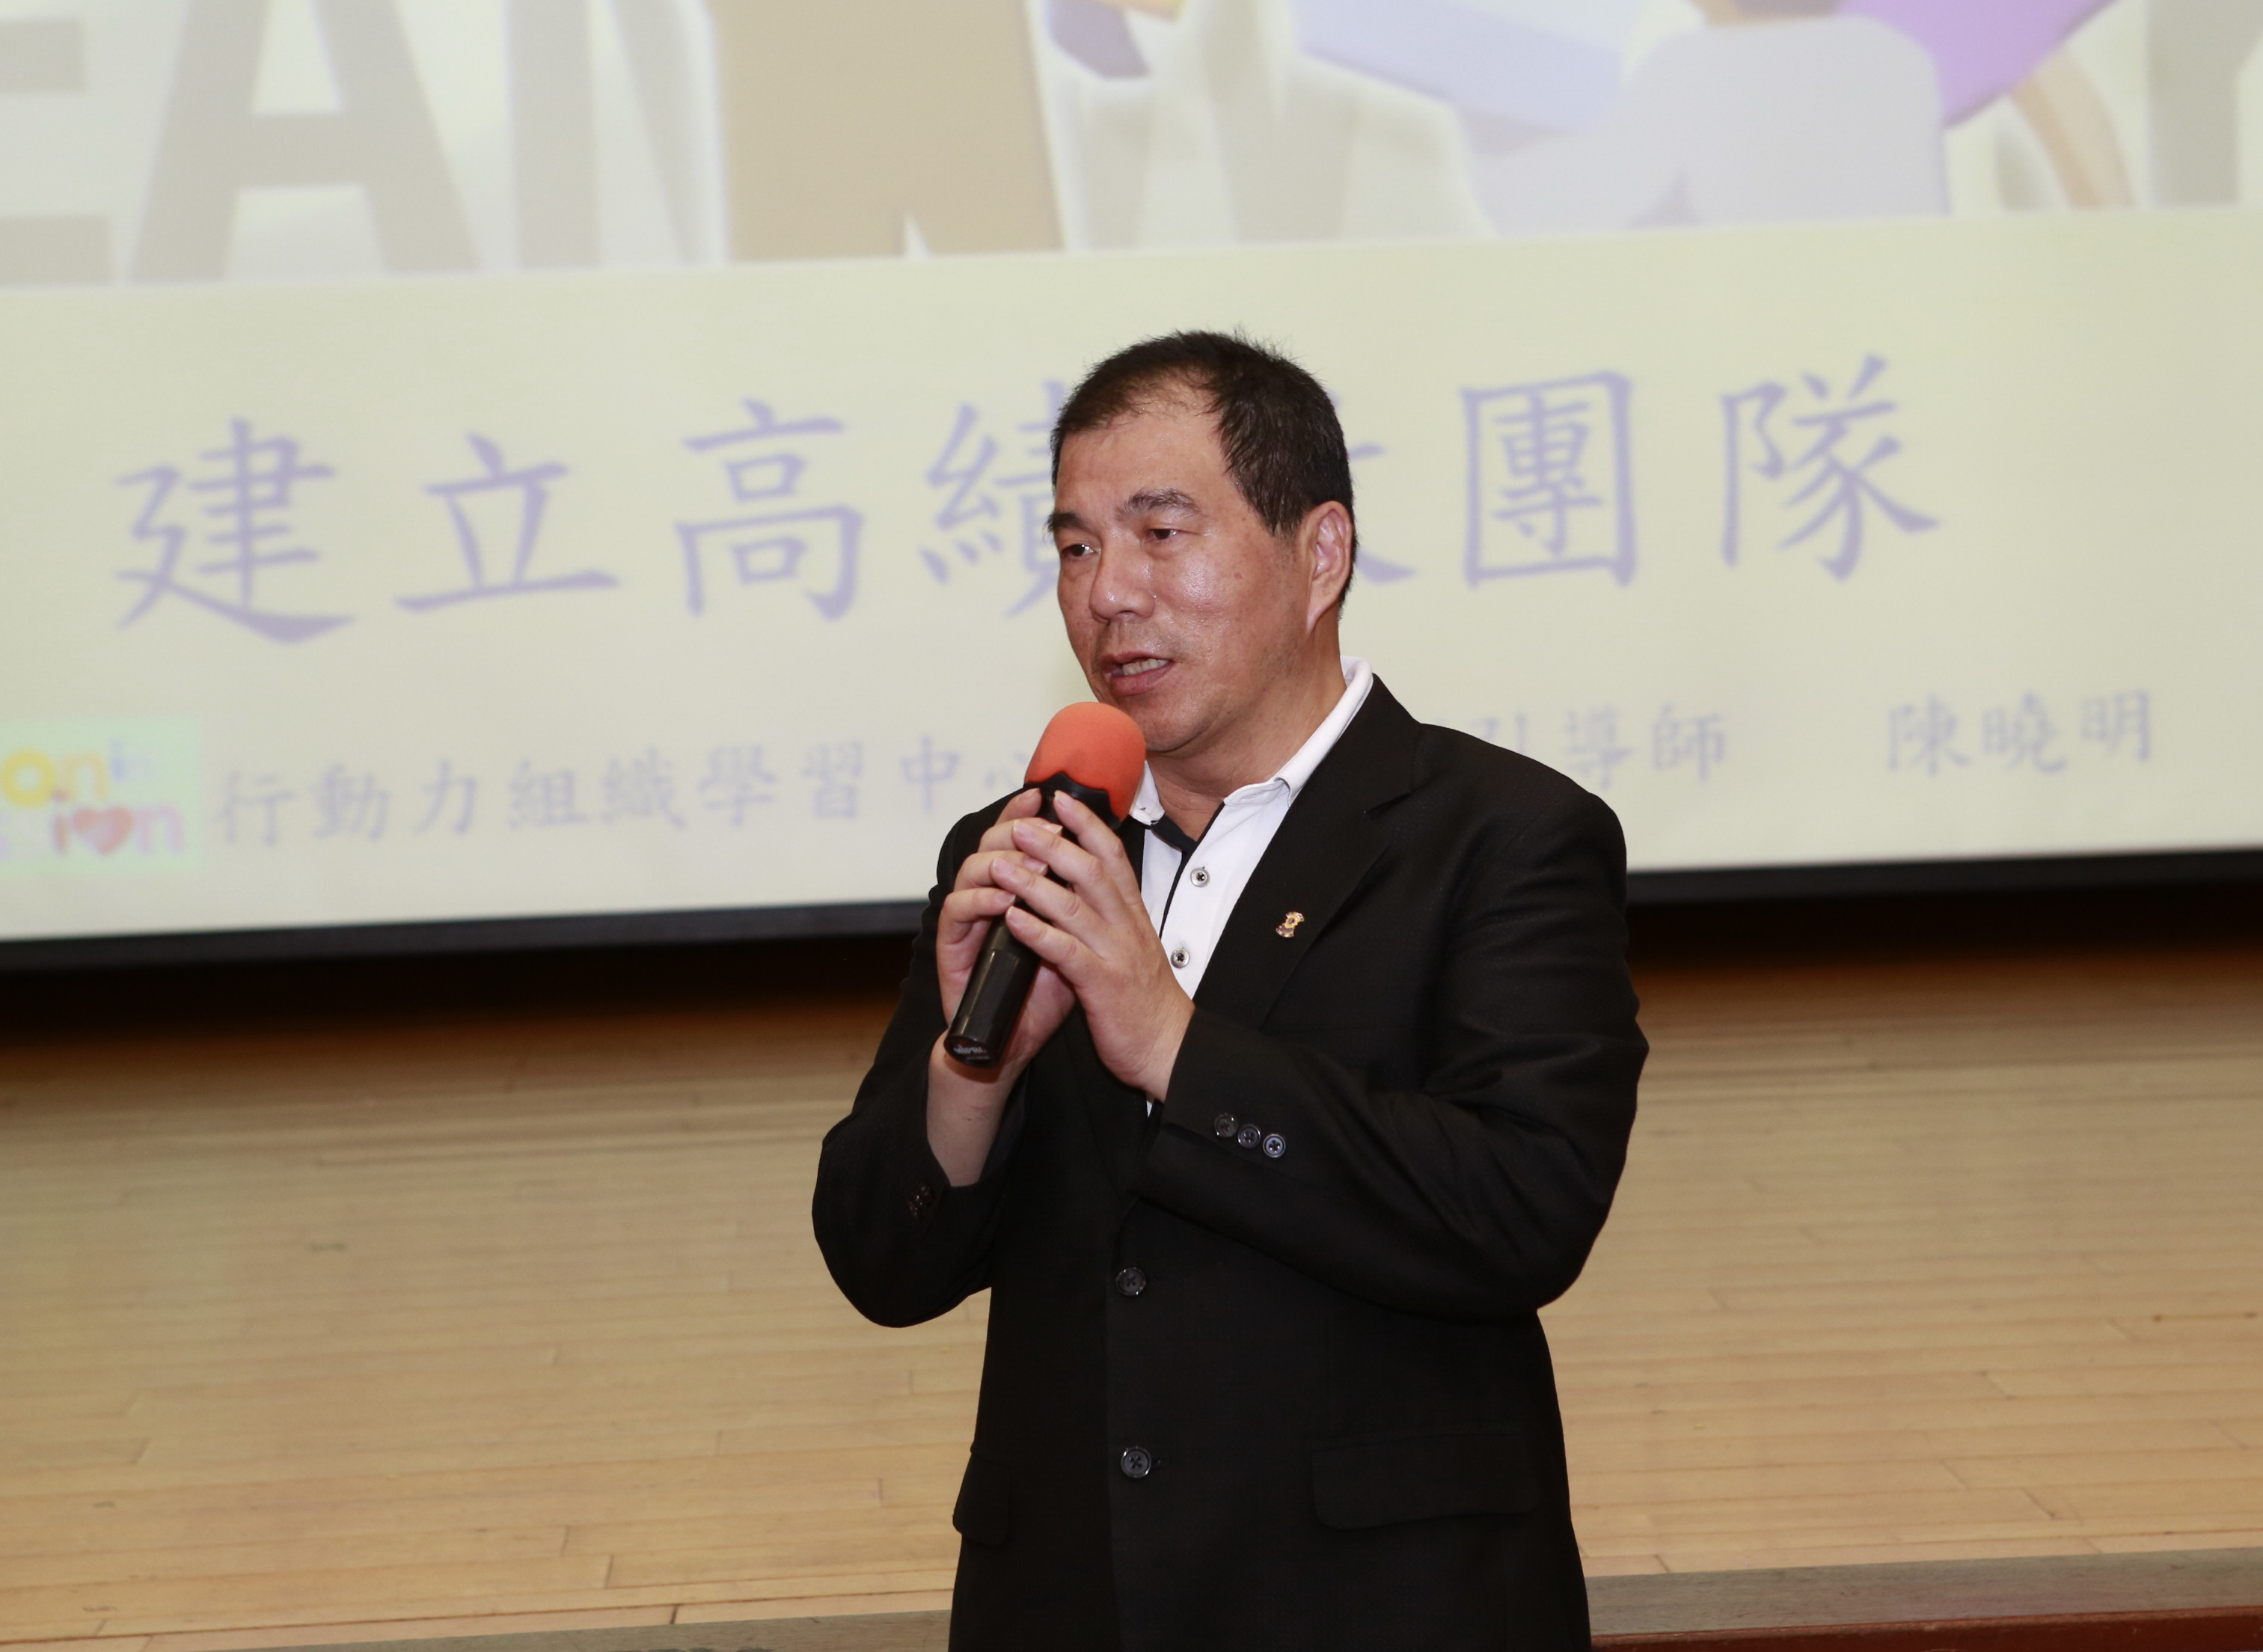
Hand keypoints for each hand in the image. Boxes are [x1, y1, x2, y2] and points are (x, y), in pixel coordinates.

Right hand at [927, 789, 1079, 1183]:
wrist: (1017, 1044)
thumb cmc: (1046, 995)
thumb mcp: (1078, 941)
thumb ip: (1083, 904)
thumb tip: (1108, 862)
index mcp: (1017, 892)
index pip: (1017, 840)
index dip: (1028, 814)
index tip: (1049, 796)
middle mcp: (988, 900)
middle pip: (990, 844)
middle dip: (1013, 831)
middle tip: (1038, 830)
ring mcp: (968, 923)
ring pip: (970, 870)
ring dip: (1000, 863)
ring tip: (1027, 866)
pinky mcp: (952, 949)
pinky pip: (956, 912)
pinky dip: (979, 901)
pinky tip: (1003, 902)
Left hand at [991, 791, 1192, 1101]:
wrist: (1170, 1048)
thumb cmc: (1145, 1001)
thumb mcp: (1132, 947)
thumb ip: (1110, 915)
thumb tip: (1083, 883)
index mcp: (1132, 915)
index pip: (1113, 856)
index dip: (1086, 825)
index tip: (1060, 800)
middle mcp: (1126, 928)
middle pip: (1092, 872)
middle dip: (1054, 843)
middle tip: (1022, 824)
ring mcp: (1115, 955)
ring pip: (1073, 907)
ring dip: (1033, 883)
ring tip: (1000, 866)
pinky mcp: (1102, 986)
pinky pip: (1066, 953)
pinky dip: (1037, 932)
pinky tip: (1013, 919)